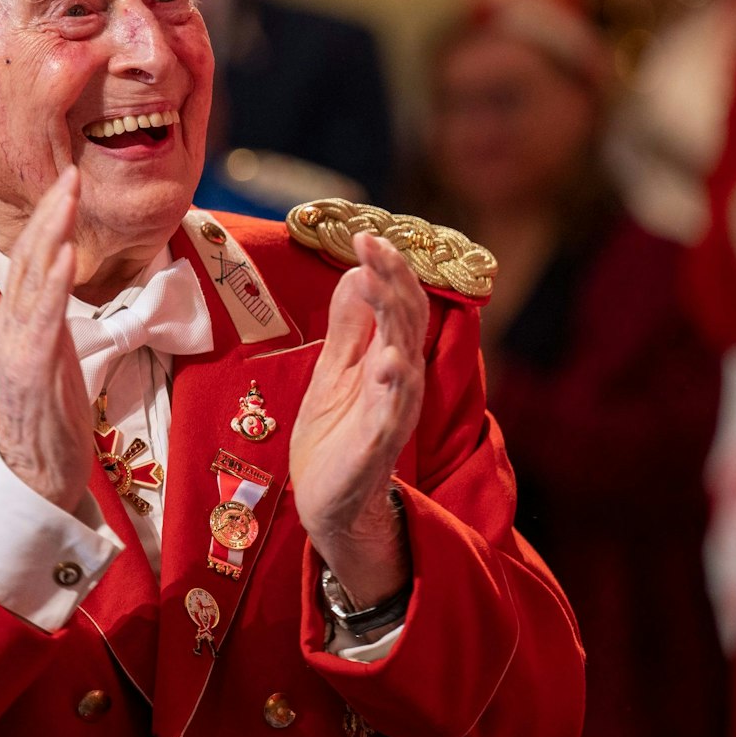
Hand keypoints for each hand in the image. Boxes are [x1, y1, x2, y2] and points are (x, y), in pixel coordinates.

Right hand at [0, 167, 89, 512]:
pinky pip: (41, 321)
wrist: (37, 474)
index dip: (48, 217)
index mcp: (17, 318)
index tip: (67, 179)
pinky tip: (63, 258)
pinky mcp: (28, 370)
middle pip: (27, 255)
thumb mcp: (56, 351)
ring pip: (31, 278)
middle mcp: (9, 324)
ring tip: (67, 196)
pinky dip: (52, 286)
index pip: (31, 256)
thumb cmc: (52, 414)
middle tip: (70, 170)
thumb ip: (55, 314)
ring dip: (51, 233)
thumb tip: (66, 278)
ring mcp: (15, 346)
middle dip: (50, 210)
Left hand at [291, 233, 428, 605]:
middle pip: (406, 319)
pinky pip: (393, 410)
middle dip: (392, 279)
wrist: (329, 502)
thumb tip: (358, 271)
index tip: (366, 235)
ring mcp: (392, 410)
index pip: (397, 302)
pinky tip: (390, 361)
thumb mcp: (336, 367)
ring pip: (404, 356)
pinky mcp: (379, 442)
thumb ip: (350, 324)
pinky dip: (394, 385)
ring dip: (396, 320)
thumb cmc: (336, 434)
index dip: (386, 267)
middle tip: (374, 244)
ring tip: (383, 286)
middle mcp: (399, 378)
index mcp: (388, 356)